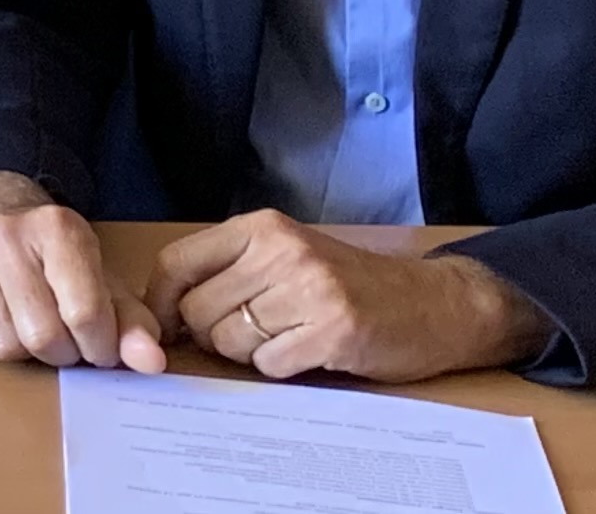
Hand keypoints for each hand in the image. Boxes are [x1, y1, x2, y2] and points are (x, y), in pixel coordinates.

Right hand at [0, 172, 164, 371]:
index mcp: (56, 227)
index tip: (100, 346)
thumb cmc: (53, 256)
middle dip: (61, 352)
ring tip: (28, 324)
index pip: (86, 314)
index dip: (100, 347)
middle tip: (63, 337)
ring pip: (4, 347)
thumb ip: (133, 323)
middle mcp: (2, 233)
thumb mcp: (101, 278)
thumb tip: (150, 364)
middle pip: (43, 337)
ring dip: (24, 351)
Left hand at [147, 210, 554, 381]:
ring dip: (248, 354)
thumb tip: (163, 315)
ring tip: (286, 339)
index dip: (160, 303)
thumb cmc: (349, 284)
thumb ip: (228, 273)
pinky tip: (309, 353)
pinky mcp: (333, 331)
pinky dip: (281, 369)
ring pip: (229, 340)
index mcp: (261, 227)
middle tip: (251, 335)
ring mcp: (309, 290)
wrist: (434, 304)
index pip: (176, 262)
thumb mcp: (285, 257)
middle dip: (212, 334)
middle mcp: (281, 251)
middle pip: (197, 309)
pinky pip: (269, 364)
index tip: (167, 327)